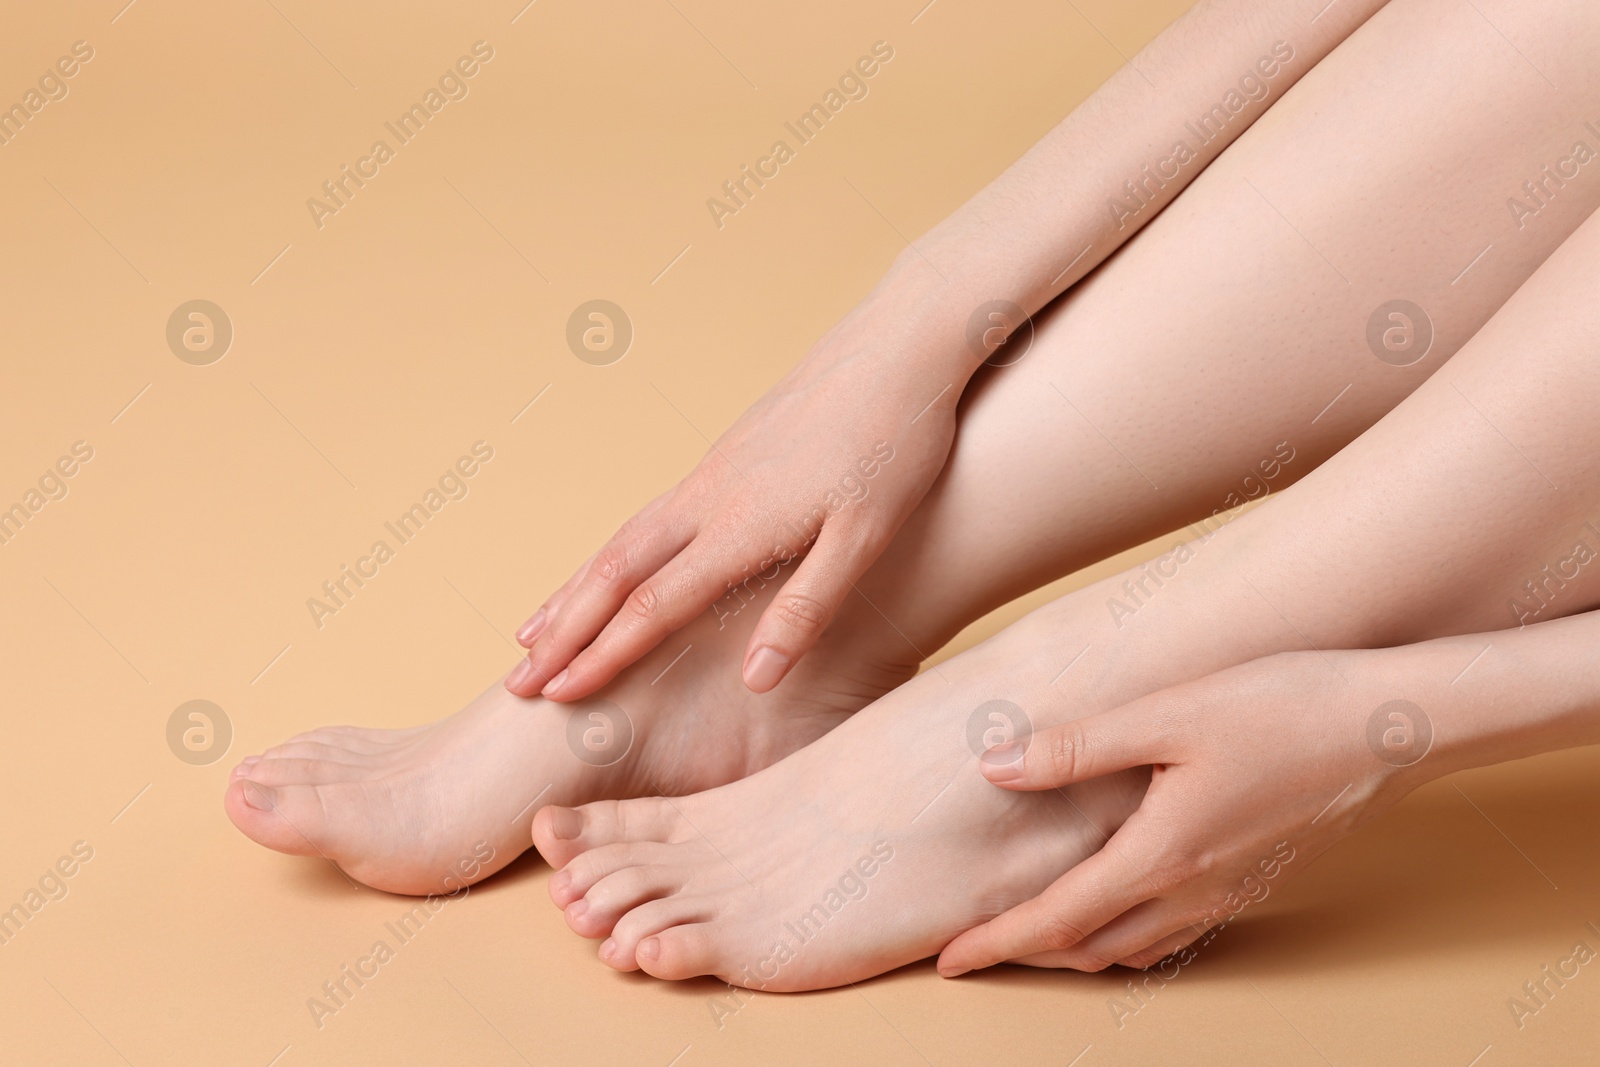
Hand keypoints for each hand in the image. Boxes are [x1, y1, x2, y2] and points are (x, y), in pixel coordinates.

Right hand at [506, 309, 964, 700]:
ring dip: (575, 590)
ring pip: (624, 539)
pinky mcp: (726, 453)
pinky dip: (611, 554)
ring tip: (535, 629)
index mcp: (741, 525)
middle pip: (614, 571)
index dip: (603, 655)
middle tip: (517, 680)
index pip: (653, 605)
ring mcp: (712, 470)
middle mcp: (710, 496)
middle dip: (563, 629)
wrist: (899, 344)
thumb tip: (756, 680)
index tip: (557, 696)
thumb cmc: (895, 443)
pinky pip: (648, 515)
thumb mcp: (867, 537)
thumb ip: (808, 609)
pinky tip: (611, 567)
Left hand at [937, 648, 1439, 974]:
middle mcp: (1195, 889)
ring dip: (1077, 948)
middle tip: (977, 949)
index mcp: (1162, 855)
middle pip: (1091, 948)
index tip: (949, 961)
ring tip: (1033, 931)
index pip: (1057, 921)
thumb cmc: (1284, 708)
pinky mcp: (1256, 877)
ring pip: (1135, 946)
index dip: (997, 944)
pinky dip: (1127, 934)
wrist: (1394, 728)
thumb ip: (1077, 746)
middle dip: (1028, 955)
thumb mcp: (1169, 714)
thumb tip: (995, 766)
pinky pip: (1175, 930)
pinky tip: (1119, 903)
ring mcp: (1231, 890)